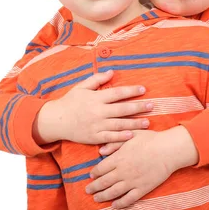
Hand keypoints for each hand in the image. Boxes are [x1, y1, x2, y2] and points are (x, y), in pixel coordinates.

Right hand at [34, 70, 153, 144]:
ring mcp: (96, 125)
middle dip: (138, 107)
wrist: (56, 121)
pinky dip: (122, 137)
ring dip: (135, 123)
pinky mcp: (94, 137)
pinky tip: (132, 135)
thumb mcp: (81, 87)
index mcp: (96, 98)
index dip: (131, 91)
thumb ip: (97, 79)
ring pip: (119, 125)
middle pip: (122, 109)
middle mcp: (97, 112)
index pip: (117, 93)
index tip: (143, 89)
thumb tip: (112, 72)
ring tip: (148, 122)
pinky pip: (110, 138)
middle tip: (152, 106)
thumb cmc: (70, 102)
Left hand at [85, 127, 198, 207]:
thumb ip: (115, 143)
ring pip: (113, 192)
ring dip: (103, 196)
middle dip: (94, 187)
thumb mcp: (131, 135)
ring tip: (96, 198)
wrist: (169, 150)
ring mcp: (132, 181)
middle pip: (104, 182)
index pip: (100, 168)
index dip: (94, 173)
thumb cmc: (150, 139)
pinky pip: (129, 199)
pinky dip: (120, 203)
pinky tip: (114, 205)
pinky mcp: (143, 188)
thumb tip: (100, 151)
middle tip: (88, 190)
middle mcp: (123, 171)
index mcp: (119, 158)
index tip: (91, 176)